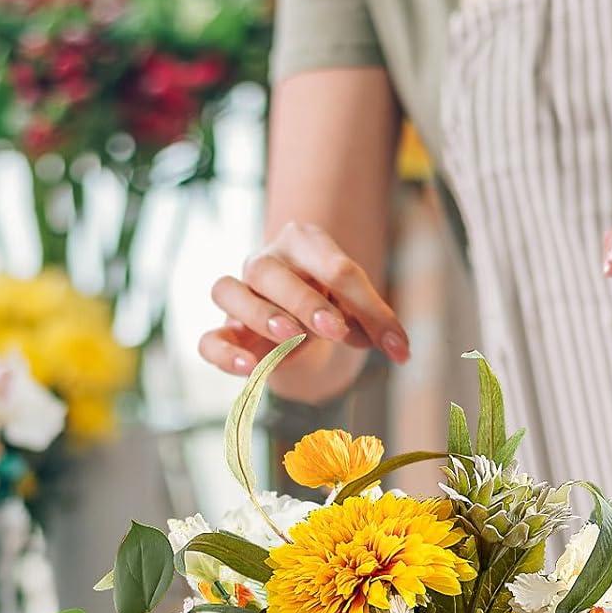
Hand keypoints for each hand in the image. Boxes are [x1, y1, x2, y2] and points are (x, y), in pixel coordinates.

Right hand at [199, 220, 408, 391]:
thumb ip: (377, 323)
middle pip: (268, 269)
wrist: (297, 314)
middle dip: (304, 300)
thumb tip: (402, 351)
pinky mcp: (226, 330)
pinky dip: (224, 354)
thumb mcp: (358, 309)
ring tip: (291, 337)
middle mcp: (265, 261)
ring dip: (260, 314)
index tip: (393, 344)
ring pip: (228, 289)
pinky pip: (209, 339)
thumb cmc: (330, 301)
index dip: (365, 304)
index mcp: (304, 244)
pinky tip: (250, 369)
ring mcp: (239, 293)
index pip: (333, 266)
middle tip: (334, 329)